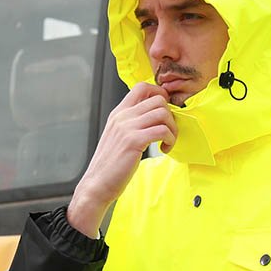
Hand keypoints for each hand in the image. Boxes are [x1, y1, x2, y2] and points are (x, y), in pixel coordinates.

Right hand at [67, 82, 176, 236]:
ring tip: (167, 143)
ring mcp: (127, 127)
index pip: (142, 87)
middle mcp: (122, 116)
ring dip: (172, 129)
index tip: (165, 114)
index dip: (160, 95)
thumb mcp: (118, 137)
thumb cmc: (110, 165)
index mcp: (118, 113)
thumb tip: (152, 119)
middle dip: (171, 116)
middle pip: (158, 99)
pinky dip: (169, 139)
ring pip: (163, 113)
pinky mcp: (134, 141)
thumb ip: (131, 125)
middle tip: (168, 133)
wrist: (97, 183)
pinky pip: (162, 130)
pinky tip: (164, 150)